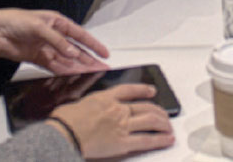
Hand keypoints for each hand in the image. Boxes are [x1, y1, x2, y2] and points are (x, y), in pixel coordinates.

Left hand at [0, 9, 108, 73]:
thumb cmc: (17, 21)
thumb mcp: (40, 27)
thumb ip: (58, 41)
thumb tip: (74, 54)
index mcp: (57, 22)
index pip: (80, 34)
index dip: (93, 44)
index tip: (104, 53)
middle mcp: (54, 36)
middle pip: (75, 49)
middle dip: (88, 58)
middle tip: (101, 68)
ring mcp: (47, 48)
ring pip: (66, 59)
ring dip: (77, 66)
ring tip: (90, 74)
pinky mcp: (38, 59)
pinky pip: (54, 66)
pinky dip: (63, 71)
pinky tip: (72, 75)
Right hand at [50, 84, 174, 158]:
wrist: (64, 133)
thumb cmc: (66, 120)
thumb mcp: (80, 103)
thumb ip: (93, 105)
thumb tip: (93, 108)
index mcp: (106, 98)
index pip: (130, 90)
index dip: (144, 89)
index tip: (151, 91)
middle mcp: (118, 109)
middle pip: (146, 107)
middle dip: (159, 111)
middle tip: (165, 115)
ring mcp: (122, 125)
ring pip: (151, 121)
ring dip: (164, 124)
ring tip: (169, 128)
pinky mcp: (122, 143)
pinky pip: (146, 140)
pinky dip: (160, 140)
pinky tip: (167, 139)